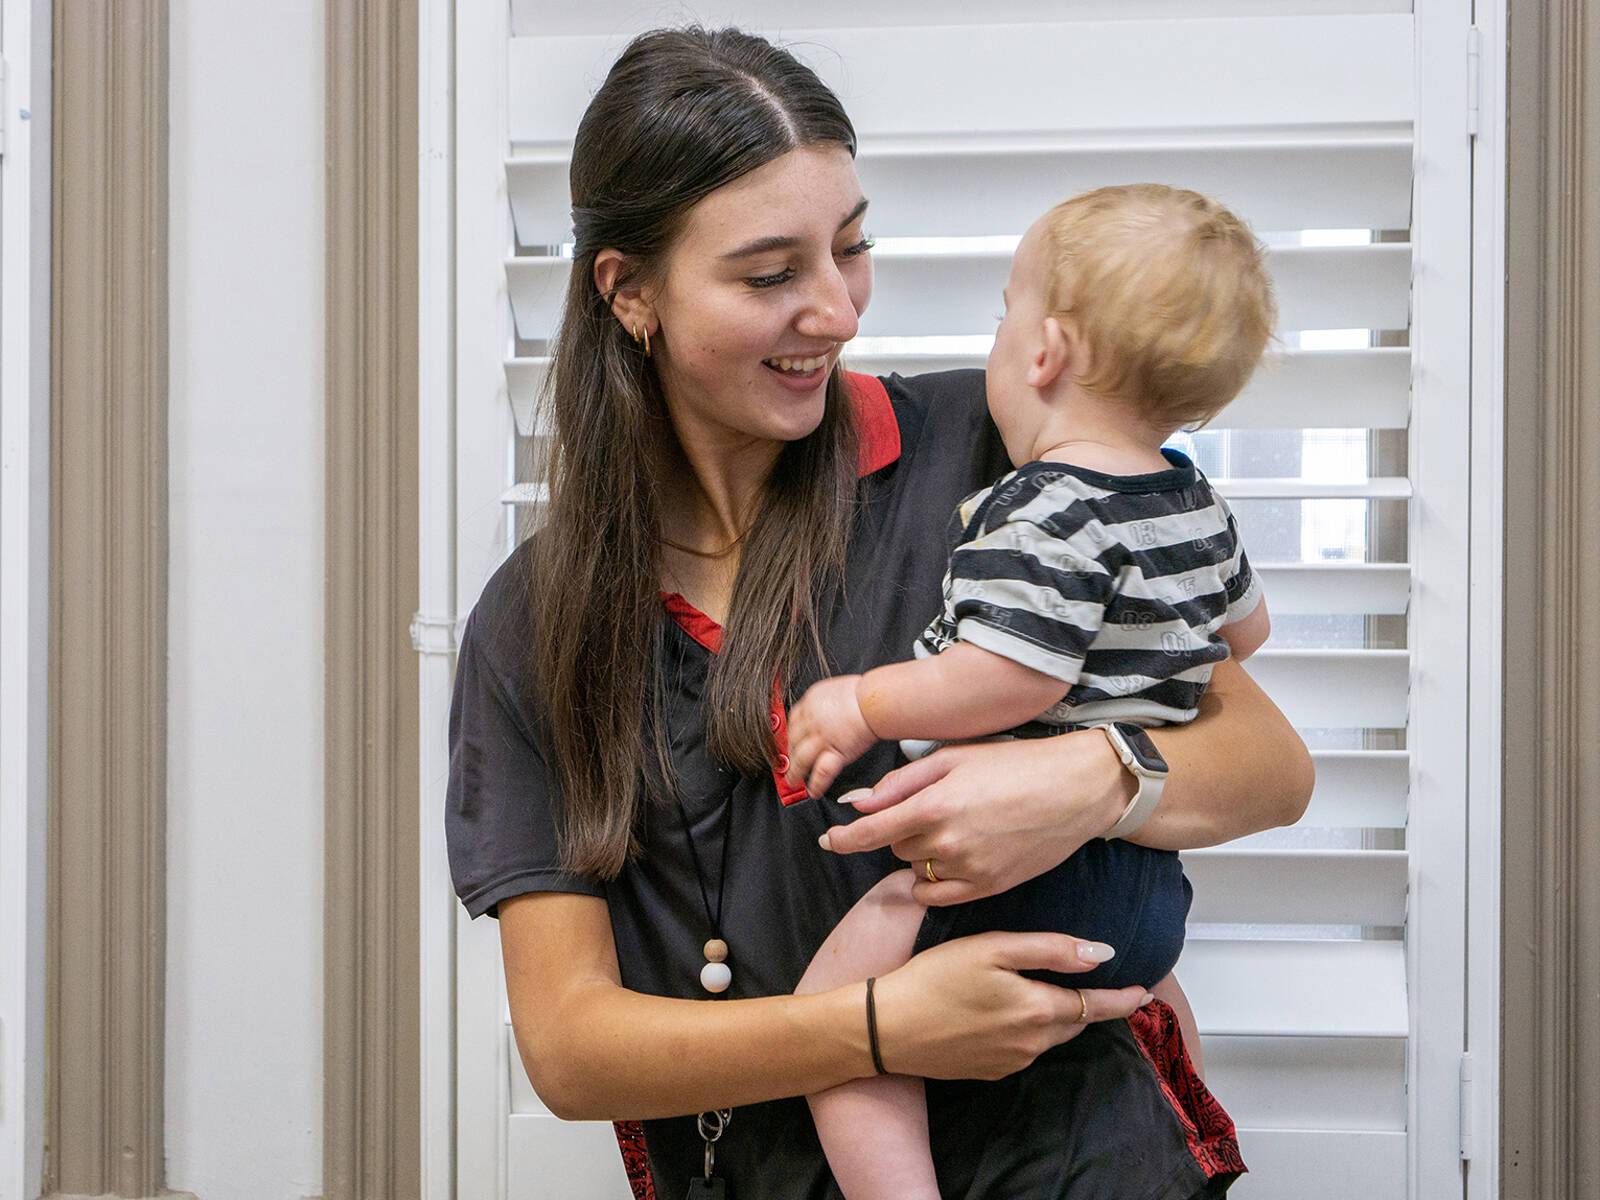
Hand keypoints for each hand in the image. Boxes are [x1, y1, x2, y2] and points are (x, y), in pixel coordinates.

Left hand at [785, 675, 878, 797]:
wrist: (874, 700)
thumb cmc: (864, 692)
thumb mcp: (837, 688)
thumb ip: (827, 700)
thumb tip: (828, 705)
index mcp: (812, 701)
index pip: (794, 720)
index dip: (790, 733)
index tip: (789, 741)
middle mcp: (813, 720)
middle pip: (794, 740)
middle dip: (789, 753)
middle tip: (786, 763)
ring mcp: (822, 738)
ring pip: (801, 758)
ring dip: (795, 772)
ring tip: (793, 781)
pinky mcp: (835, 752)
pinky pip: (822, 772)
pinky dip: (816, 784)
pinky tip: (814, 791)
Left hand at [819, 732, 1132, 904]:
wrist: (1075, 788)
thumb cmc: (1014, 763)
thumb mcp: (953, 757)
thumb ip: (901, 782)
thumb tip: (859, 802)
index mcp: (934, 805)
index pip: (869, 833)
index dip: (843, 839)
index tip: (829, 840)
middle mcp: (947, 842)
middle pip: (895, 848)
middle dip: (901, 831)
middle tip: (933, 809)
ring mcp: (969, 870)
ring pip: (917, 870)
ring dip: (921, 854)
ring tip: (954, 828)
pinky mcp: (989, 888)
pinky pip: (938, 896)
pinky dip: (934, 881)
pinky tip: (952, 858)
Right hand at [871, 930, 1152, 1080]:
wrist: (887, 1028)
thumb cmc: (935, 978)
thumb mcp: (993, 948)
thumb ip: (1050, 950)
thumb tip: (1101, 953)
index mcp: (1037, 1010)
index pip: (1095, 1007)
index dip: (1123, 1000)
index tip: (1145, 993)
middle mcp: (1031, 1044)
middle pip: (1074, 1022)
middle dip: (1093, 1007)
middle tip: (1106, 989)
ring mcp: (1010, 1062)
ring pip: (1049, 1037)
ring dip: (1059, 1018)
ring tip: (1056, 994)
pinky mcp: (989, 1071)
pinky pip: (1023, 1049)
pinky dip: (1029, 1031)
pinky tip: (1010, 1012)